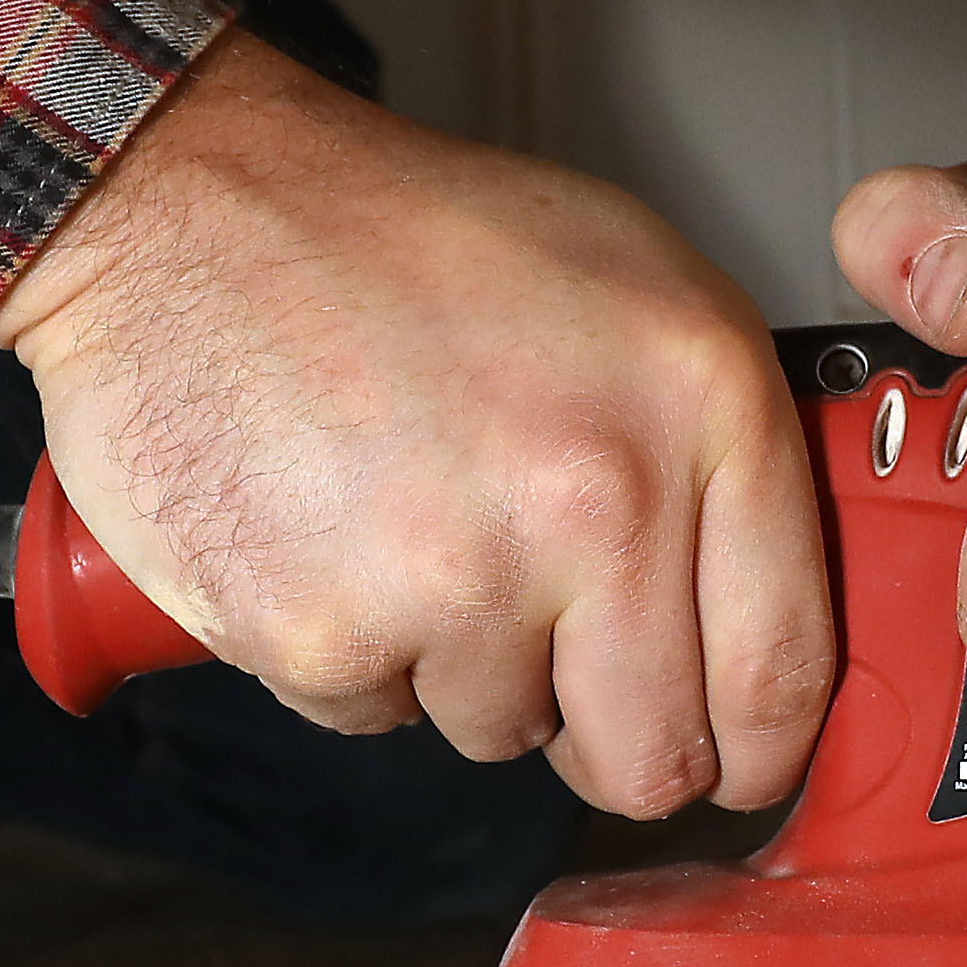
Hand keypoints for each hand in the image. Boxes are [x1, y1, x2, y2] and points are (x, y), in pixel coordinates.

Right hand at [0, 32, 831, 817]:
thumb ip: (719, 448)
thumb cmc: (399, 236)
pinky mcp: (328, 633)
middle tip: (558, 668)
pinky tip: (331, 536)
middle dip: (609, 739)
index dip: (760, 749)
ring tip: (411, 524)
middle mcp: (600, 497)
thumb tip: (769, 610)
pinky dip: (353, 654)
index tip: (740, 763)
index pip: (783, 669)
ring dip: (463, 669)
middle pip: (653, 757)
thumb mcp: (631, 286)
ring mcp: (461, 575)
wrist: (183, 202)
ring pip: (506, 733)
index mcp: (701, 402)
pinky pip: (377, 717)